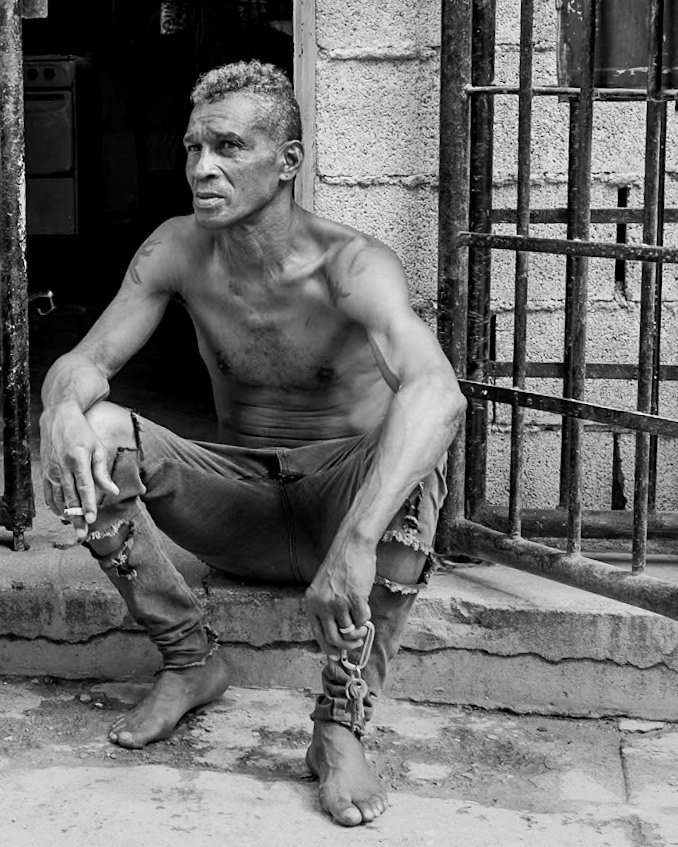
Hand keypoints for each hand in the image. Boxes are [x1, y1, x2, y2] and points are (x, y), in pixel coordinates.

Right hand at [40, 402, 118, 537]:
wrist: (58, 418)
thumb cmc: (82, 433)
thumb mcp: (97, 448)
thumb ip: (103, 472)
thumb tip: (113, 492)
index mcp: (78, 459)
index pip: (84, 487)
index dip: (87, 504)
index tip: (91, 519)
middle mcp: (62, 467)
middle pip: (70, 497)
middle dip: (76, 518)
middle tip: (82, 534)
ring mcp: (51, 471)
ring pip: (58, 498)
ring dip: (66, 515)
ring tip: (75, 528)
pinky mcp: (44, 472)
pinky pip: (48, 494)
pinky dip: (55, 506)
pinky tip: (63, 514)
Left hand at [305, 531, 375, 659]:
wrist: (352, 545)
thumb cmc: (341, 566)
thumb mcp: (325, 588)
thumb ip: (327, 609)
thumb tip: (337, 637)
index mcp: (312, 603)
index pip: (317, 635)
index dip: (328, 648)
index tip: (336, 656)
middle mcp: (322, 604)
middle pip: (333, 639)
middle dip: (346, 646)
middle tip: (355, 643)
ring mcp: (338, 602)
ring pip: (349, 632)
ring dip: (358, 633)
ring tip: (362, 625)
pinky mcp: (355, 598)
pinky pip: (363, 620)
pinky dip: (366, 619)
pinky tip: (364, 608)